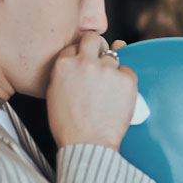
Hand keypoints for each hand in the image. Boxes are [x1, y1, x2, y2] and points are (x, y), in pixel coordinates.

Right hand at [46, 32, 137, 149]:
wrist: (88, 143)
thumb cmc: (69, 125)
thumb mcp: (55, 93)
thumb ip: (66, 73)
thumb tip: (79, 58)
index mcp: (64, 65)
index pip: (74, 46)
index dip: (81, 55)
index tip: (85, 64)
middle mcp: (85, 62)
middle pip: (94, 38)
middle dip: (97, 46)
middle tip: (100, 60)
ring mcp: (107, 69)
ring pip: (113, 55)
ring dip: (111, 67)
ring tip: (108, 89)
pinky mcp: (126, 78)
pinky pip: (128, 71)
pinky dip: (125, 80)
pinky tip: (118, 96)